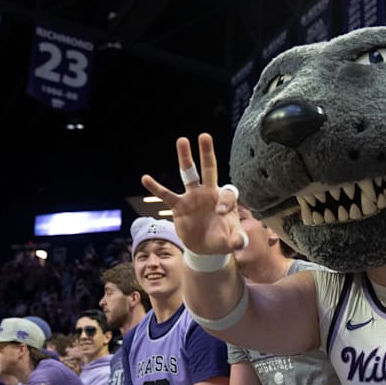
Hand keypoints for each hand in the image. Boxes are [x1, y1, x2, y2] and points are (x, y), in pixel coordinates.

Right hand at [140, 133, 246, 254]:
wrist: (205, 248)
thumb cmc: (222, 240)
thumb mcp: (231, 241)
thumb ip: (237, 240)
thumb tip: (240, 243)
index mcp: (225, 200)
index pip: (228, 192)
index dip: (225, 200)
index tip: (220, 212)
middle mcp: (209, 193)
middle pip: (209, 169)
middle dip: (207, 153)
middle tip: (204, 136)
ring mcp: (193, 197)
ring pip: (188, 174)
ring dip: (185, 158)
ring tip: (182, 140)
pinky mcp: (179, 206)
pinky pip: (166, 195)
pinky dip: (156, 188)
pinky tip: (145, 178)